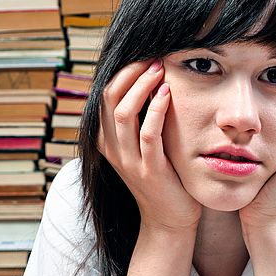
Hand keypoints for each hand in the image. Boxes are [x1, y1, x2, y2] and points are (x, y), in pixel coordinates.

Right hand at [99, 59, 202, 231]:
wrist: (169, 219)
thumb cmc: (163, 178)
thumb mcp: (144, 147)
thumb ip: (140, 121)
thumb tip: (149, 83)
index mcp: (107, 141)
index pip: (105, 96)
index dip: (123, 72)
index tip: (145, 56)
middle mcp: (112, 150)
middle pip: (110, 99)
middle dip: (131, 73)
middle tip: (153, 57)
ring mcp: (129, 162)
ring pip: (124, 113)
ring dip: (143, 86)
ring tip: (161, 69)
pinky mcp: (150, 171)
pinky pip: (148, 134)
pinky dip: (157, 110)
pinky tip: (168, 94)